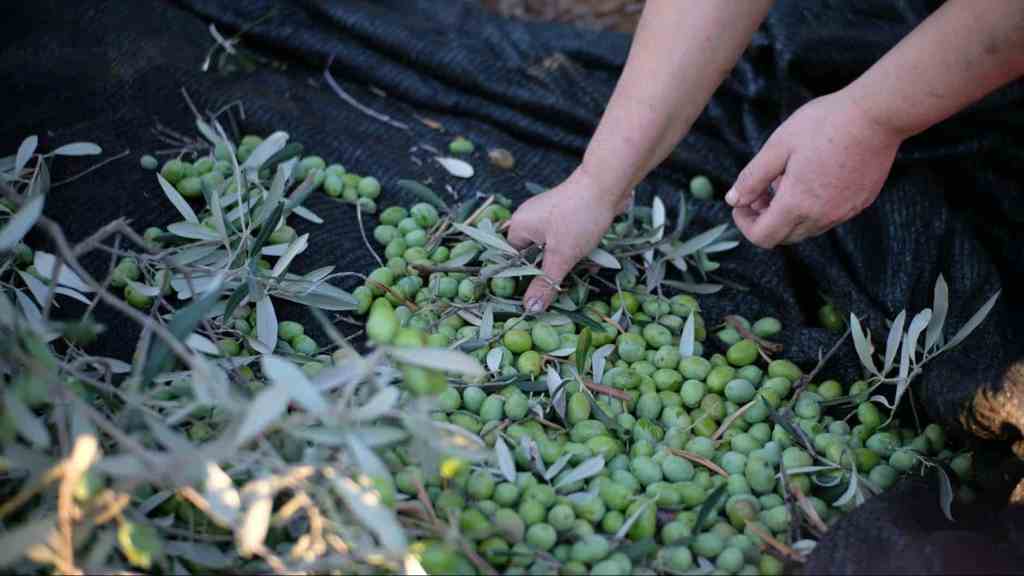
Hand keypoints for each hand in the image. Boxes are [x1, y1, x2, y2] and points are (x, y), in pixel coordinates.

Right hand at [507, 168, 629, 312]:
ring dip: (568, 261)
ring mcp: (549, 215)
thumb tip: (530, 309)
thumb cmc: (579, 217)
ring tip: (585, 266)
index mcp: (519, 226)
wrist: (608, 183)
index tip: (536, 295)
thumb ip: (545, 283)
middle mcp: (530, 218)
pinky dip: (576, 250)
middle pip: (533, 256)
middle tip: (563, 283)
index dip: (522, 279)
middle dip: (551, 271)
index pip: (511, 260)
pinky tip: (592, 257)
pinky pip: (566, 239)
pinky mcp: (567, 214)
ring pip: (553, 249)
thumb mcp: (562, 256)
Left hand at [724, 90, 904, 247]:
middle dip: (764, 219)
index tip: (741, 203)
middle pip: (783, 237)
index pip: (762, 237)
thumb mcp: (778, 146)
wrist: (877, 115)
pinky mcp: (860, 203)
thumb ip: (752, 178)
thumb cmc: (825, 124)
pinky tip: (811, 178)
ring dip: (788, 214)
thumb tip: (733, 200)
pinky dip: (811, 209)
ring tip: (785, 179)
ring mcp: (844, 212)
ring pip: (806, 229)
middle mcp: (822, 216)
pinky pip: (827, 218)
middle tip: (760, 189)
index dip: (745, 224)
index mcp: (798, 204)